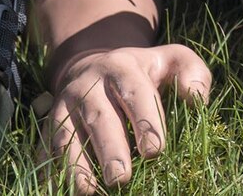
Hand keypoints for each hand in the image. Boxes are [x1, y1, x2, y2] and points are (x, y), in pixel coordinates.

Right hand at [40, 44, 211, 192]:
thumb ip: (192, 74)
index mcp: (122, 67)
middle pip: (98, 118)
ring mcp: (63, 106)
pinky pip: (45, 149)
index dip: (145, 121)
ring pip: (66, 136)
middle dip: (109, 149)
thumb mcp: (172, 60)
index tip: (155, 151)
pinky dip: (49, 171)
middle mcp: (88, 85)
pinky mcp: (48, 125)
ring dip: (75, 166)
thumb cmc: (143, 71)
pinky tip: (57, 190)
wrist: (92, 66)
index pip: (135, 94)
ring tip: (88, 191)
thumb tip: (197, 98)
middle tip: (121, 179)